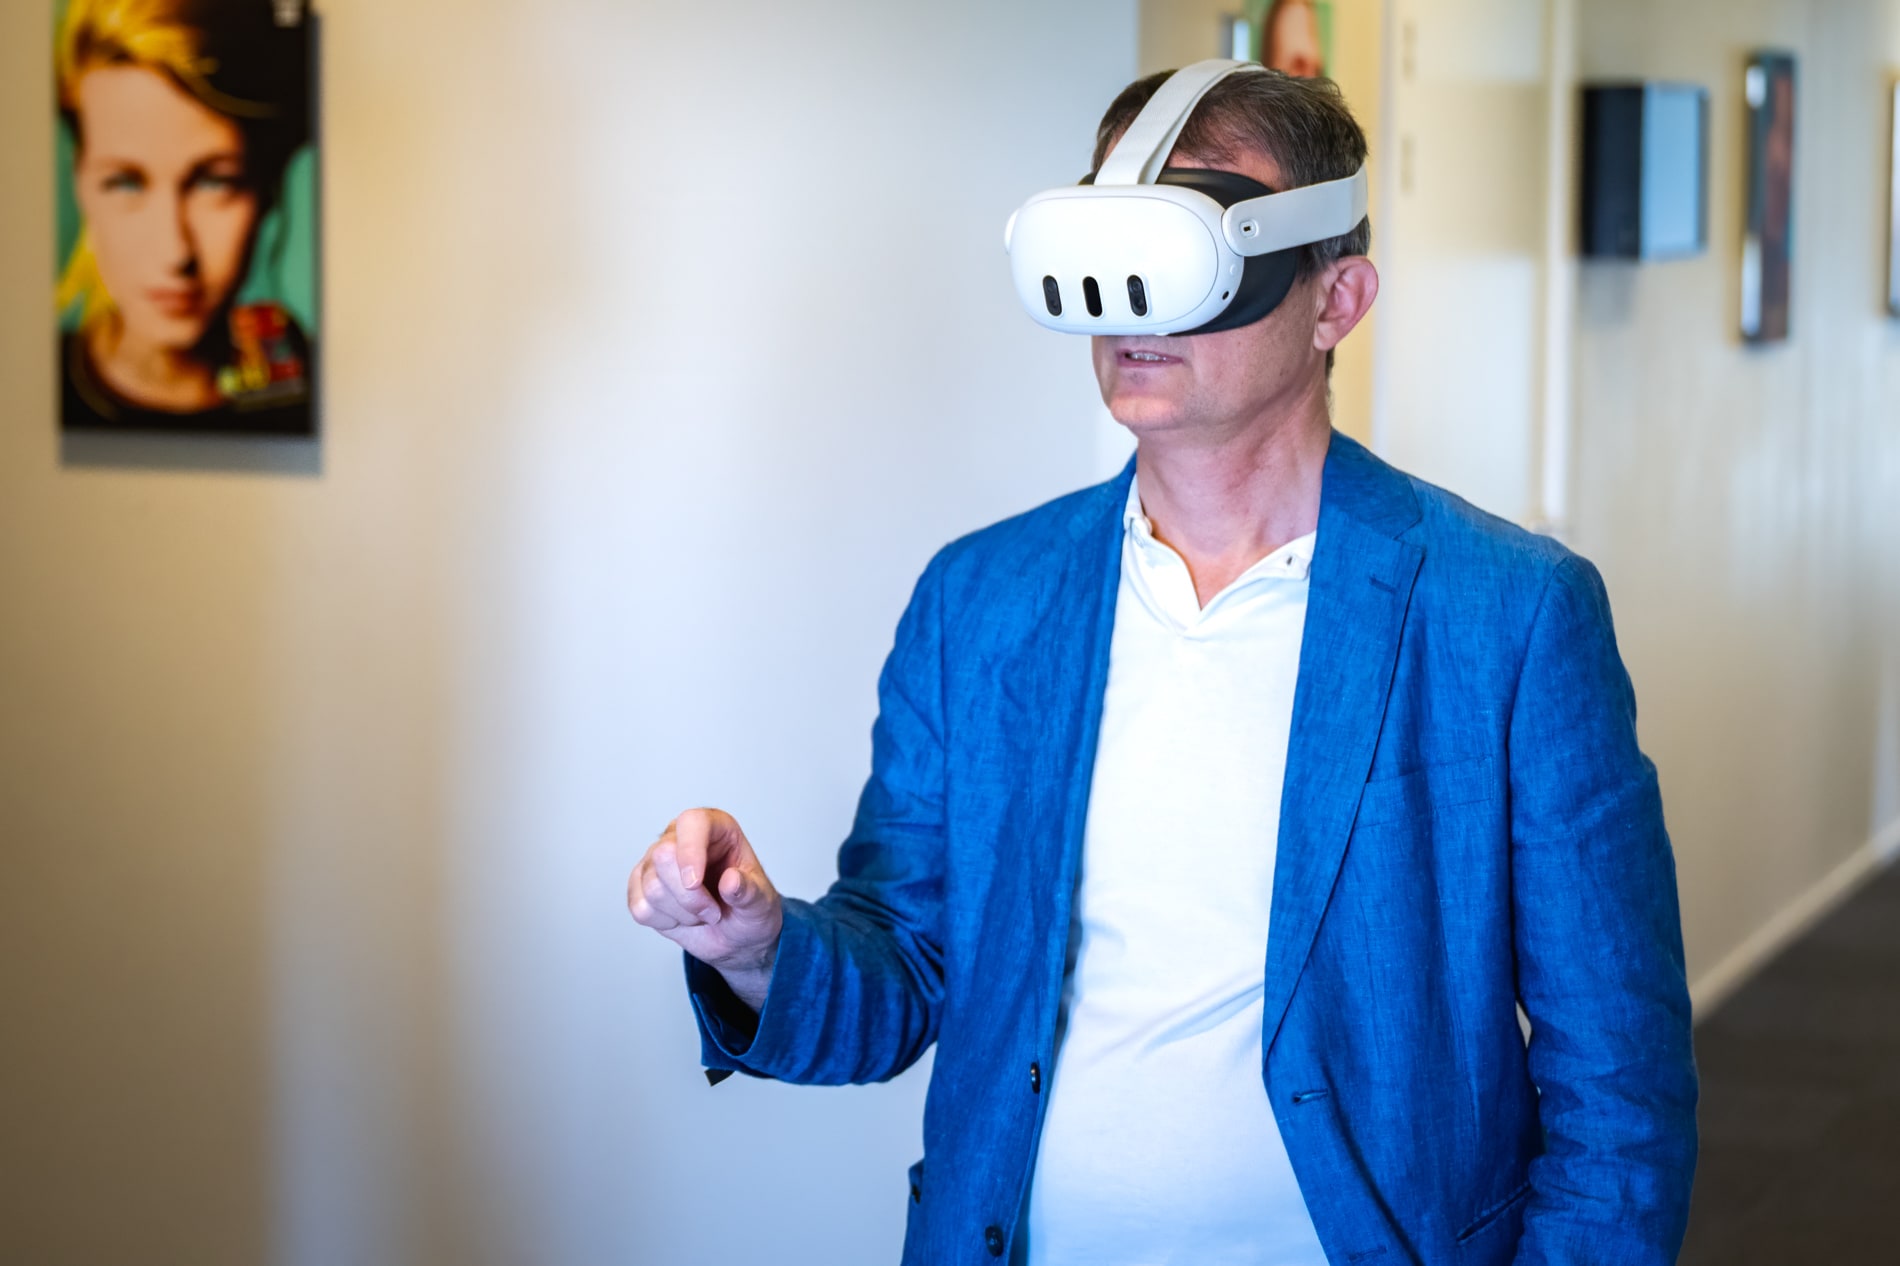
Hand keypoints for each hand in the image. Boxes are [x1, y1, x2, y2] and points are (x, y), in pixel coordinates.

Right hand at [627, 808, 782, 1010]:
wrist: (737, 936)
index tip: (695, 883)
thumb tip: (731, 881)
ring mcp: (656, 862)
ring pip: (651, 886)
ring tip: (702, 914)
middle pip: (663, 856)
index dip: (689, 851)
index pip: (692, 823)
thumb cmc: (749, 908)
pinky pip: (640, 907)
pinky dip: (664, 922)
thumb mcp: (761, 902)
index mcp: (715, 828)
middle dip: (689, 897)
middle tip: (713, 912)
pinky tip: (682, 918)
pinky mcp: (641, 887)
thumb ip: (750, 891)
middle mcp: (681, 838)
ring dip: (682, 913)